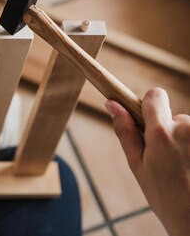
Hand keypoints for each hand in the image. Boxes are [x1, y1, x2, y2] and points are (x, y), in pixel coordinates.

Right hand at [106, 88, 189, 235]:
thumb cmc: (166, 197)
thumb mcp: (137, 165)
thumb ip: (126, 131)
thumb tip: (111, 104)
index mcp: (161, 133)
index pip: (155, 96)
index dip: (149, 104)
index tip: (147, 117)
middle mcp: (187, 129)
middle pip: (174, 117)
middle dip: (169, 132)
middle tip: (168, 161)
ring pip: (189, 129)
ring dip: (185, 143)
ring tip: (185, 169)